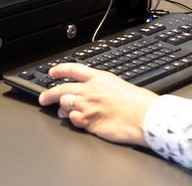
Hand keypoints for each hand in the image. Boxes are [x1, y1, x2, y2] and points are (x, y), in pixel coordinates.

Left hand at [38, 63, 156, 146]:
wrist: (148, 118)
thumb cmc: (142, 104)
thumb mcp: (120, 85)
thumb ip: (102, 86)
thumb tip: (91, 91)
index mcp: (99, 78)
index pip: (72, 69)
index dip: (58, 70)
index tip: (51, 72)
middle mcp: (90, 91)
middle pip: (61, 89)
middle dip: (48, 93)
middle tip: (43, 98)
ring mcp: (88, 107)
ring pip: (64, 104)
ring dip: (61, 108)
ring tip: (62, 111)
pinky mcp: (90, 122)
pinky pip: (74, 120)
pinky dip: (73, 120)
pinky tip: (77, 120)